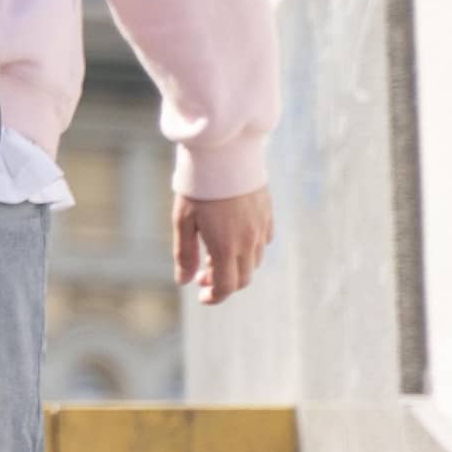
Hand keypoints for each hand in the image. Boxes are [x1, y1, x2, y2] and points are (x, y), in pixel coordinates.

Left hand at [176, 188, 273, 302]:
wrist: (224, 154)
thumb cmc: (198, 187)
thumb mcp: (183, 221)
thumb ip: (184, 254)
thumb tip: (184, 281)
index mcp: (225, 247)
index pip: (227, 286)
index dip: (215, 297)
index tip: (202, 296)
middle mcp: (248, 241)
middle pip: (243, 278)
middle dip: (224, 284)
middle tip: (202, 277)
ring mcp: (261, 228)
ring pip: (254, 261)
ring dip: (236, 267)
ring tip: (213, 255)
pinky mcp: (268, 214)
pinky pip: (264, 242)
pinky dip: (250, 250)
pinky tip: (233, 240)